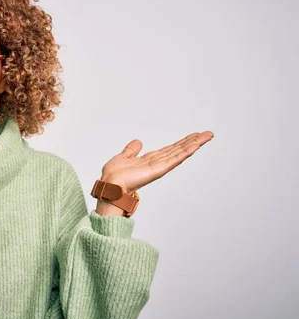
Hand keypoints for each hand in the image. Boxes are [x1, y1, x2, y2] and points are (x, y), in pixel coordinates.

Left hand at [96, 130, 214, 214]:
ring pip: (181, 153)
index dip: (182, 142)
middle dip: (193, 141)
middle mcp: (157, 163)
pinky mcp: (159, 170)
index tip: (193, 136)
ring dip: (195, 144)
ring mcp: (160, 166)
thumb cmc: (114, 175)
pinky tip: (196, 145)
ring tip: (207, 136)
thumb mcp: (123, 156)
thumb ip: (131, 150)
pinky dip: (186, 151)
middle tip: (207, 133)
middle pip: (179, 150)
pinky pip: (175, 158)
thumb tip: (138, 142)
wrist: (110, 184)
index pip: (170, 149)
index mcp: (150, 160)